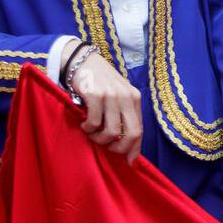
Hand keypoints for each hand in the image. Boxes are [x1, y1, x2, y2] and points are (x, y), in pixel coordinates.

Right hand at [69, 49, 142, 163]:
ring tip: (92, 133)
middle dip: (119, 148)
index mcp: (134, 98)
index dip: (134, 149)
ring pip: (111, 132)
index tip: (129, 162)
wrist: (82, 60)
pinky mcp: (96, 95)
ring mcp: (112, 95)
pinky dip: (88, 129)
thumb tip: (127, 147)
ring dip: (99, 139)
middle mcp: (126, 96)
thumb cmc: (100, 82)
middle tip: (107, 148)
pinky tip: (84, 124)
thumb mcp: (117, 95)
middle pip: (132, 133)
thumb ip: (123, 115)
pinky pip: (94, 123)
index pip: (139, 129)